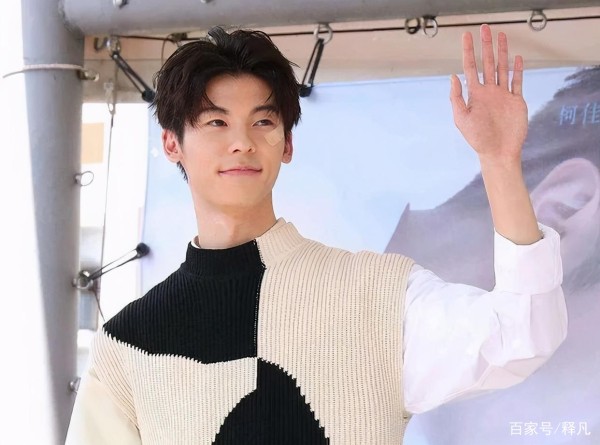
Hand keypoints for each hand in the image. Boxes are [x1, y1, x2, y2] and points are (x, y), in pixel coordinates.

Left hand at [450, 24, 527, 164]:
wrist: (498, 151)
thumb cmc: (478, 138)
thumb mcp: (461, 118)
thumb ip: (456, 97)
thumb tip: (452, 77)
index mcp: (475, 94)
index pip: (470, 67)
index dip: (468, 51)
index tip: (466, 36)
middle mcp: (488, 92)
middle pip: (487, 63)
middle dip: (486, 46)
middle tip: (485, 28)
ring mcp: (503, 95)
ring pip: (502, 68)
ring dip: (502, 52)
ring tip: (501, 36)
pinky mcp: (516, 101)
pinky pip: (517, 81)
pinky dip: (517, 70)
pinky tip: (516, 58)